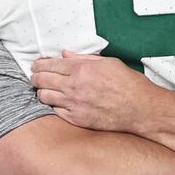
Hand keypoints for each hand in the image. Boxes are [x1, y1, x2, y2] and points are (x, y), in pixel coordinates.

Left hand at [30, 51, 162, 132]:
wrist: (140, 108)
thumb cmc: (128, 83)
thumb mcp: (108, 63)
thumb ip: (83, 59)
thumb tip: (65, 55)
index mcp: (81, 69)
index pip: (48, 65)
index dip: (38, 65)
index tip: (36, 66)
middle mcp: (74, 86)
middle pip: (41, 80)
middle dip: (35, 78)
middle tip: (35, 78)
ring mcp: (74, 104)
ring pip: (44, 97)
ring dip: (42, 92)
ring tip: (44, 90)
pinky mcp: (77, 119)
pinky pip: (55, 112)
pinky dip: (53, 106)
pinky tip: (57, 103)